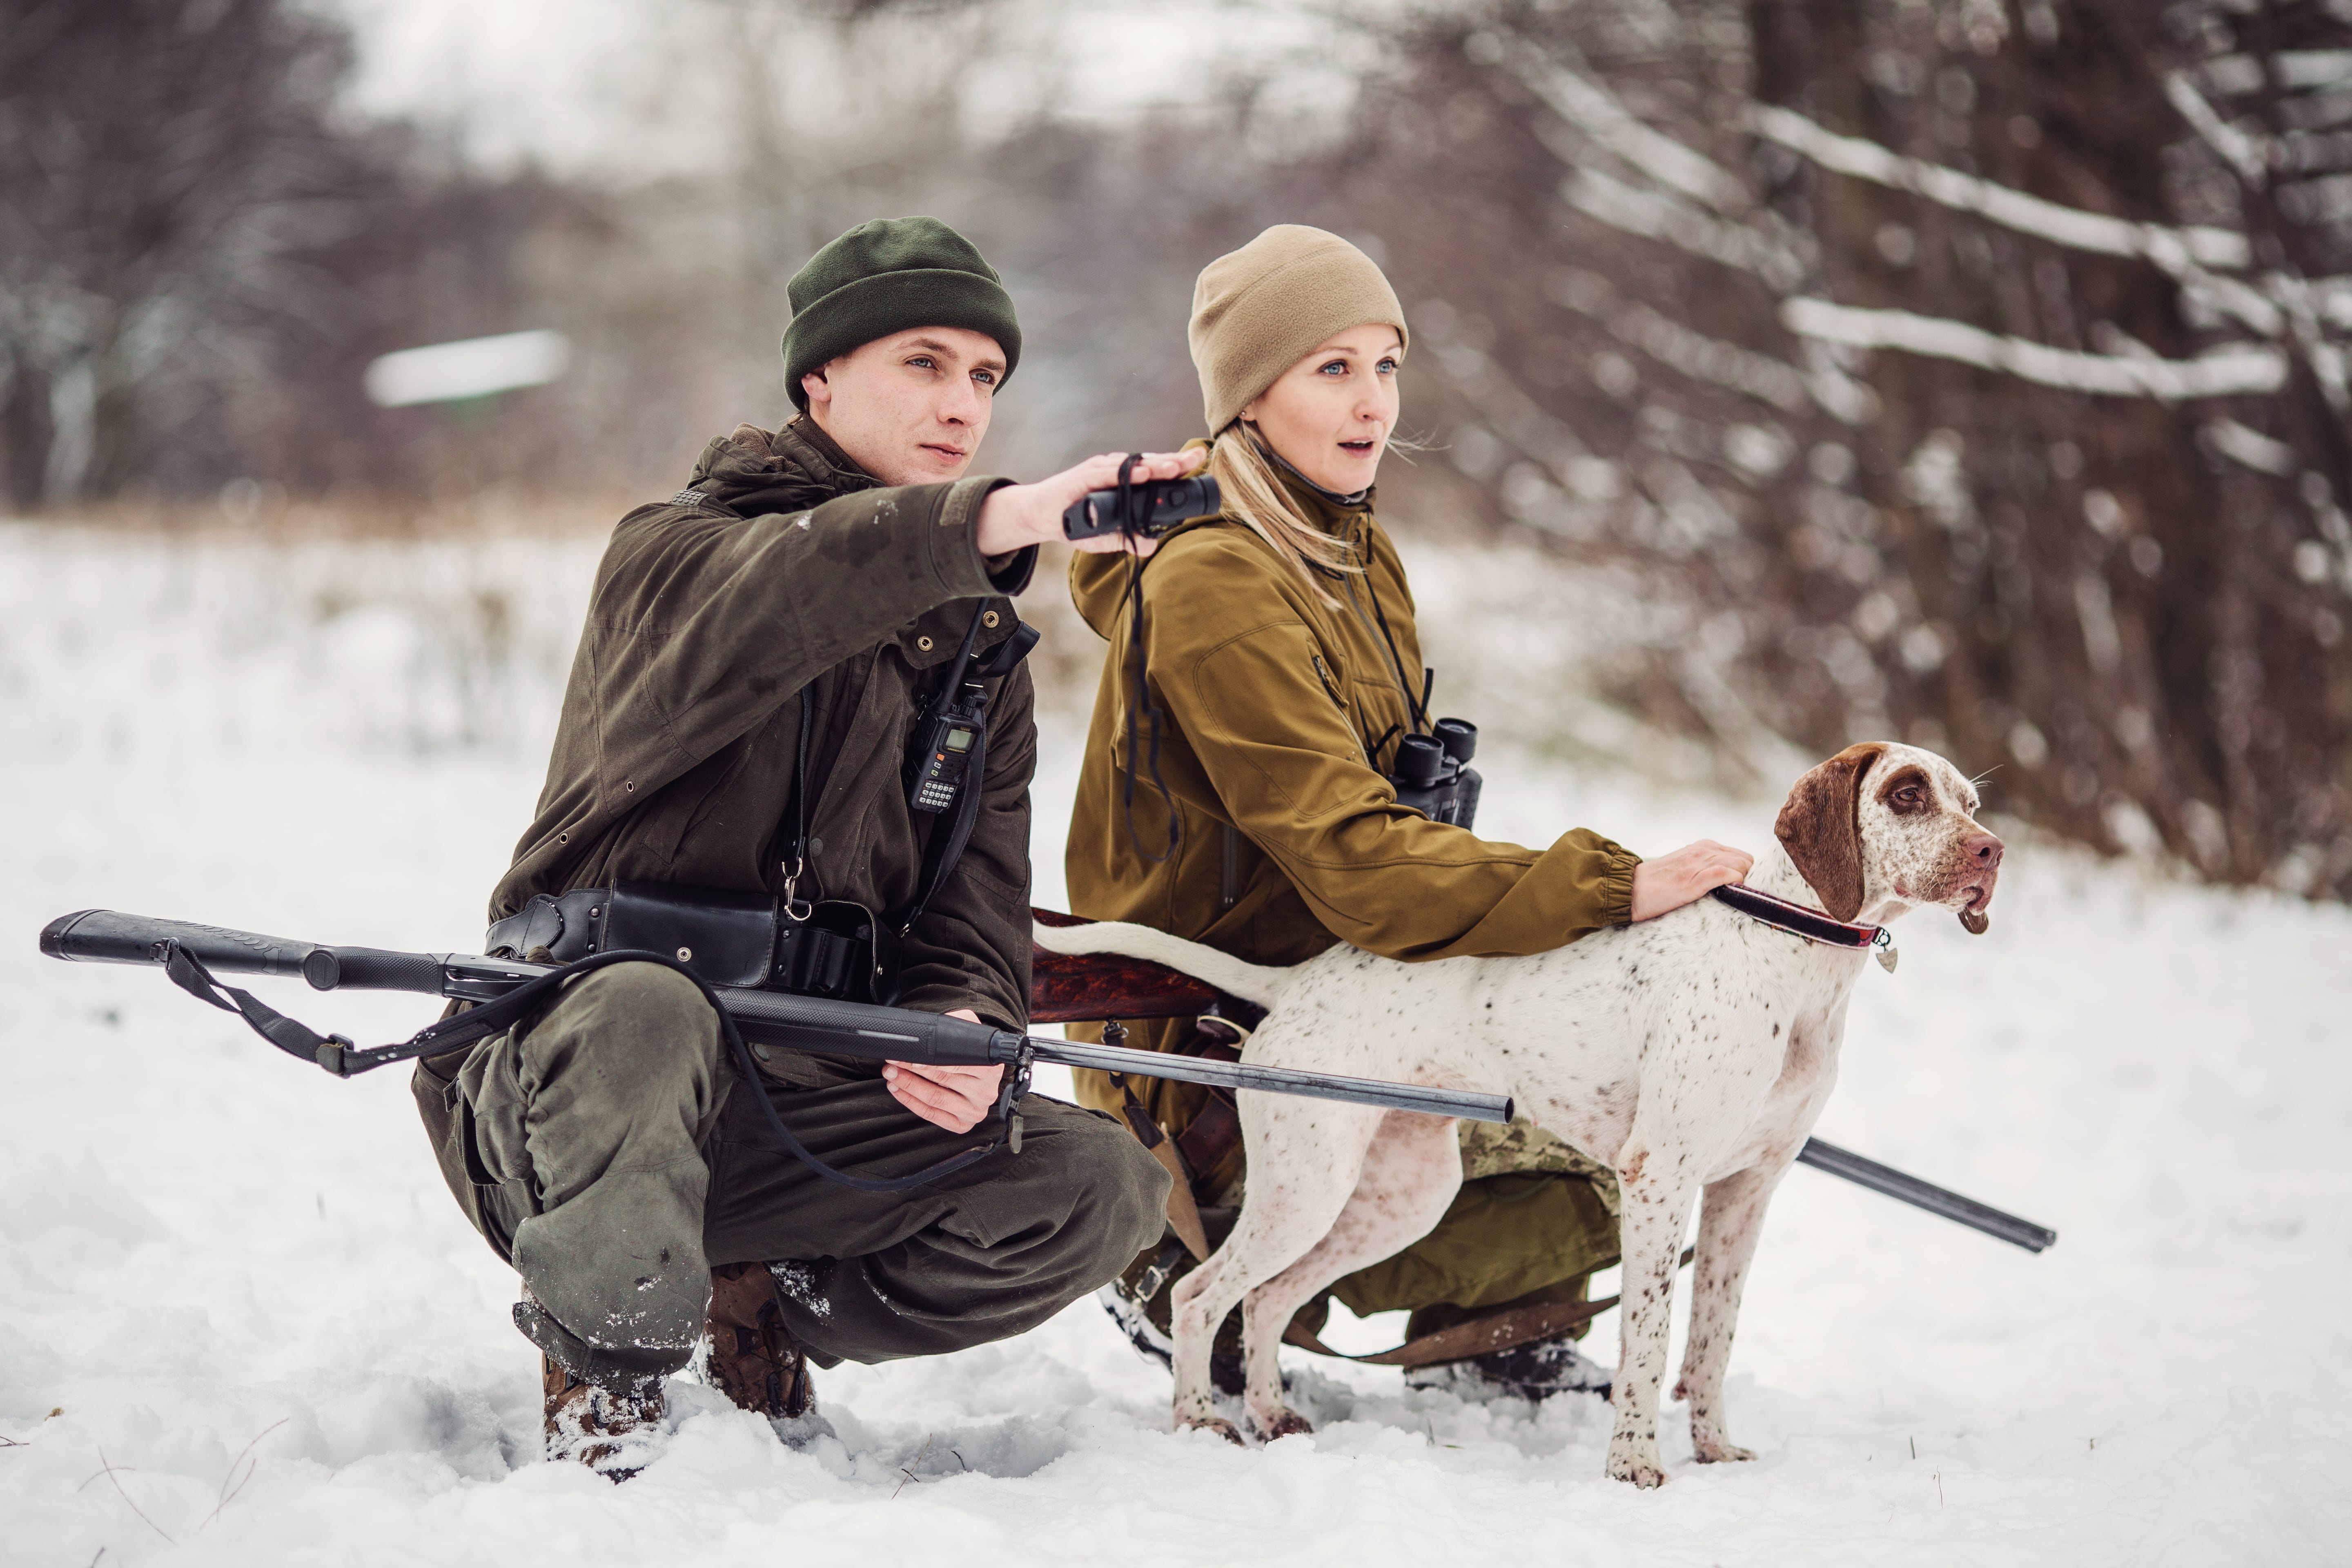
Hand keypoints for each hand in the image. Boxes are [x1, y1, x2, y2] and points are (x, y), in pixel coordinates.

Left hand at [882, 1009, 1005, 1133]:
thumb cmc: (974, 1053)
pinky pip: (932, 1115)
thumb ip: (960, 1023)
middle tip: (893, 1061)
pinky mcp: (962, 1125)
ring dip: (908, 1086)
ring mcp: (974, 1111)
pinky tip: (899, 1090)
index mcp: (990, 1069)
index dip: (929, 1061)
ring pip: (935, 1099)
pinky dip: (911, 1102)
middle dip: (912, 1070)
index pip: (956, 1064)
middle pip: (942, 1081)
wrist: (984, 1075)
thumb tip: (937, 1024)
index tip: (909, 1056)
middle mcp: (985, 1092)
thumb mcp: (973, 1033)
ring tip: (892, 1075)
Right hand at [974, 447, 1206, 557]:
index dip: (1175, 467)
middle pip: (1149, 464)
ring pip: (1131, 465)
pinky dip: (1125, 473)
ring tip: (1175, 466)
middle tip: (1196, 459)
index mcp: (1123, 482)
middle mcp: (1114, 471)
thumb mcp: (1104, 535)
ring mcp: (1099, 471)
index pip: (1153, 472)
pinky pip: (1107, 473)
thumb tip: (1151, 546)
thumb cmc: (1073, 520)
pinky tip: (1143, 472)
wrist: (1040, 516)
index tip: (1198, 464)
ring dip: (1154, 465)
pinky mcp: (1082, 477)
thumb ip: (1127, 538)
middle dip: (1173, 462)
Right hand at [1629, 840, 1755, 920]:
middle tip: (1735, 895)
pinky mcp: (1694, 878)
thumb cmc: (1655, 883)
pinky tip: (1725, 894)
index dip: (1743, 873)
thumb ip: (1704, 867)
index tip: (1737, 889)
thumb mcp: (1685, 867)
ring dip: (1741, 883)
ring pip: (1740, 865)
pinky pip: (1727, 874)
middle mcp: (1704, 850)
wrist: (1630, 888)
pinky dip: (1733, 884)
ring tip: (1729, 898)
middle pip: (1746, 860)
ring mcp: (1699, 863)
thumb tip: (1727, 880)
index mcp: (1703, 846)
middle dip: (1746, 878)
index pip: (1741, 855)